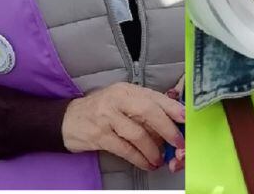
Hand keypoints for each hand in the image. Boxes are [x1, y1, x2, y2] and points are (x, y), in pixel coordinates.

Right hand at [62, 82, 185, 170]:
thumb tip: (172, 122)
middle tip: (179, 144)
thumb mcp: (123, 100)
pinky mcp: (98, 135)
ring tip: (160, 159)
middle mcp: (118, 100)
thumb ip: (144, 107)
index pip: (155, 97)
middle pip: (149, 112)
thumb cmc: (103, 110)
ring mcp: (107, 117)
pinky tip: (146, 163)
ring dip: (152, 149)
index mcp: (128, 90)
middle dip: (167, 130)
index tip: (187, 119)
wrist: (67, 119)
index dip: (173, 108)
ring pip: (137, 134)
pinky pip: (124, 149)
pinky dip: (138, 158)